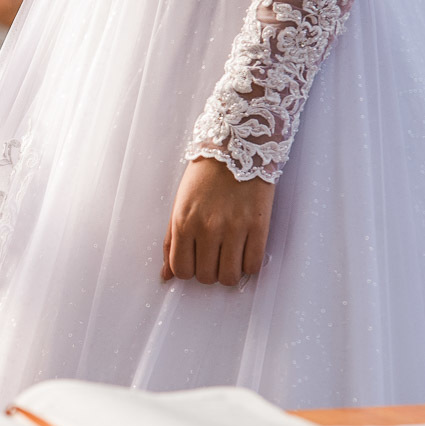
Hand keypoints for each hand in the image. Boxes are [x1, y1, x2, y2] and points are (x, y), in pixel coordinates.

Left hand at [162, 157, 275, 286]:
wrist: (237, 148)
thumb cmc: (205, 176)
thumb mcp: (179, 205)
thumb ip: (170, 241)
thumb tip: (166, 274)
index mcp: (183, 222)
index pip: (181, 270)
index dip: (188, 271)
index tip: (195, 262)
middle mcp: (207, 228)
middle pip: (206, 277)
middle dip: (209, 272)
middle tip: (214, 257)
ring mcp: (234, 228)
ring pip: (229, 276)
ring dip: (229, 272)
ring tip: (230, 257)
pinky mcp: (258, 225)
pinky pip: (253, 264)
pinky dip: (249, 266)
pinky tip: (245, 252)